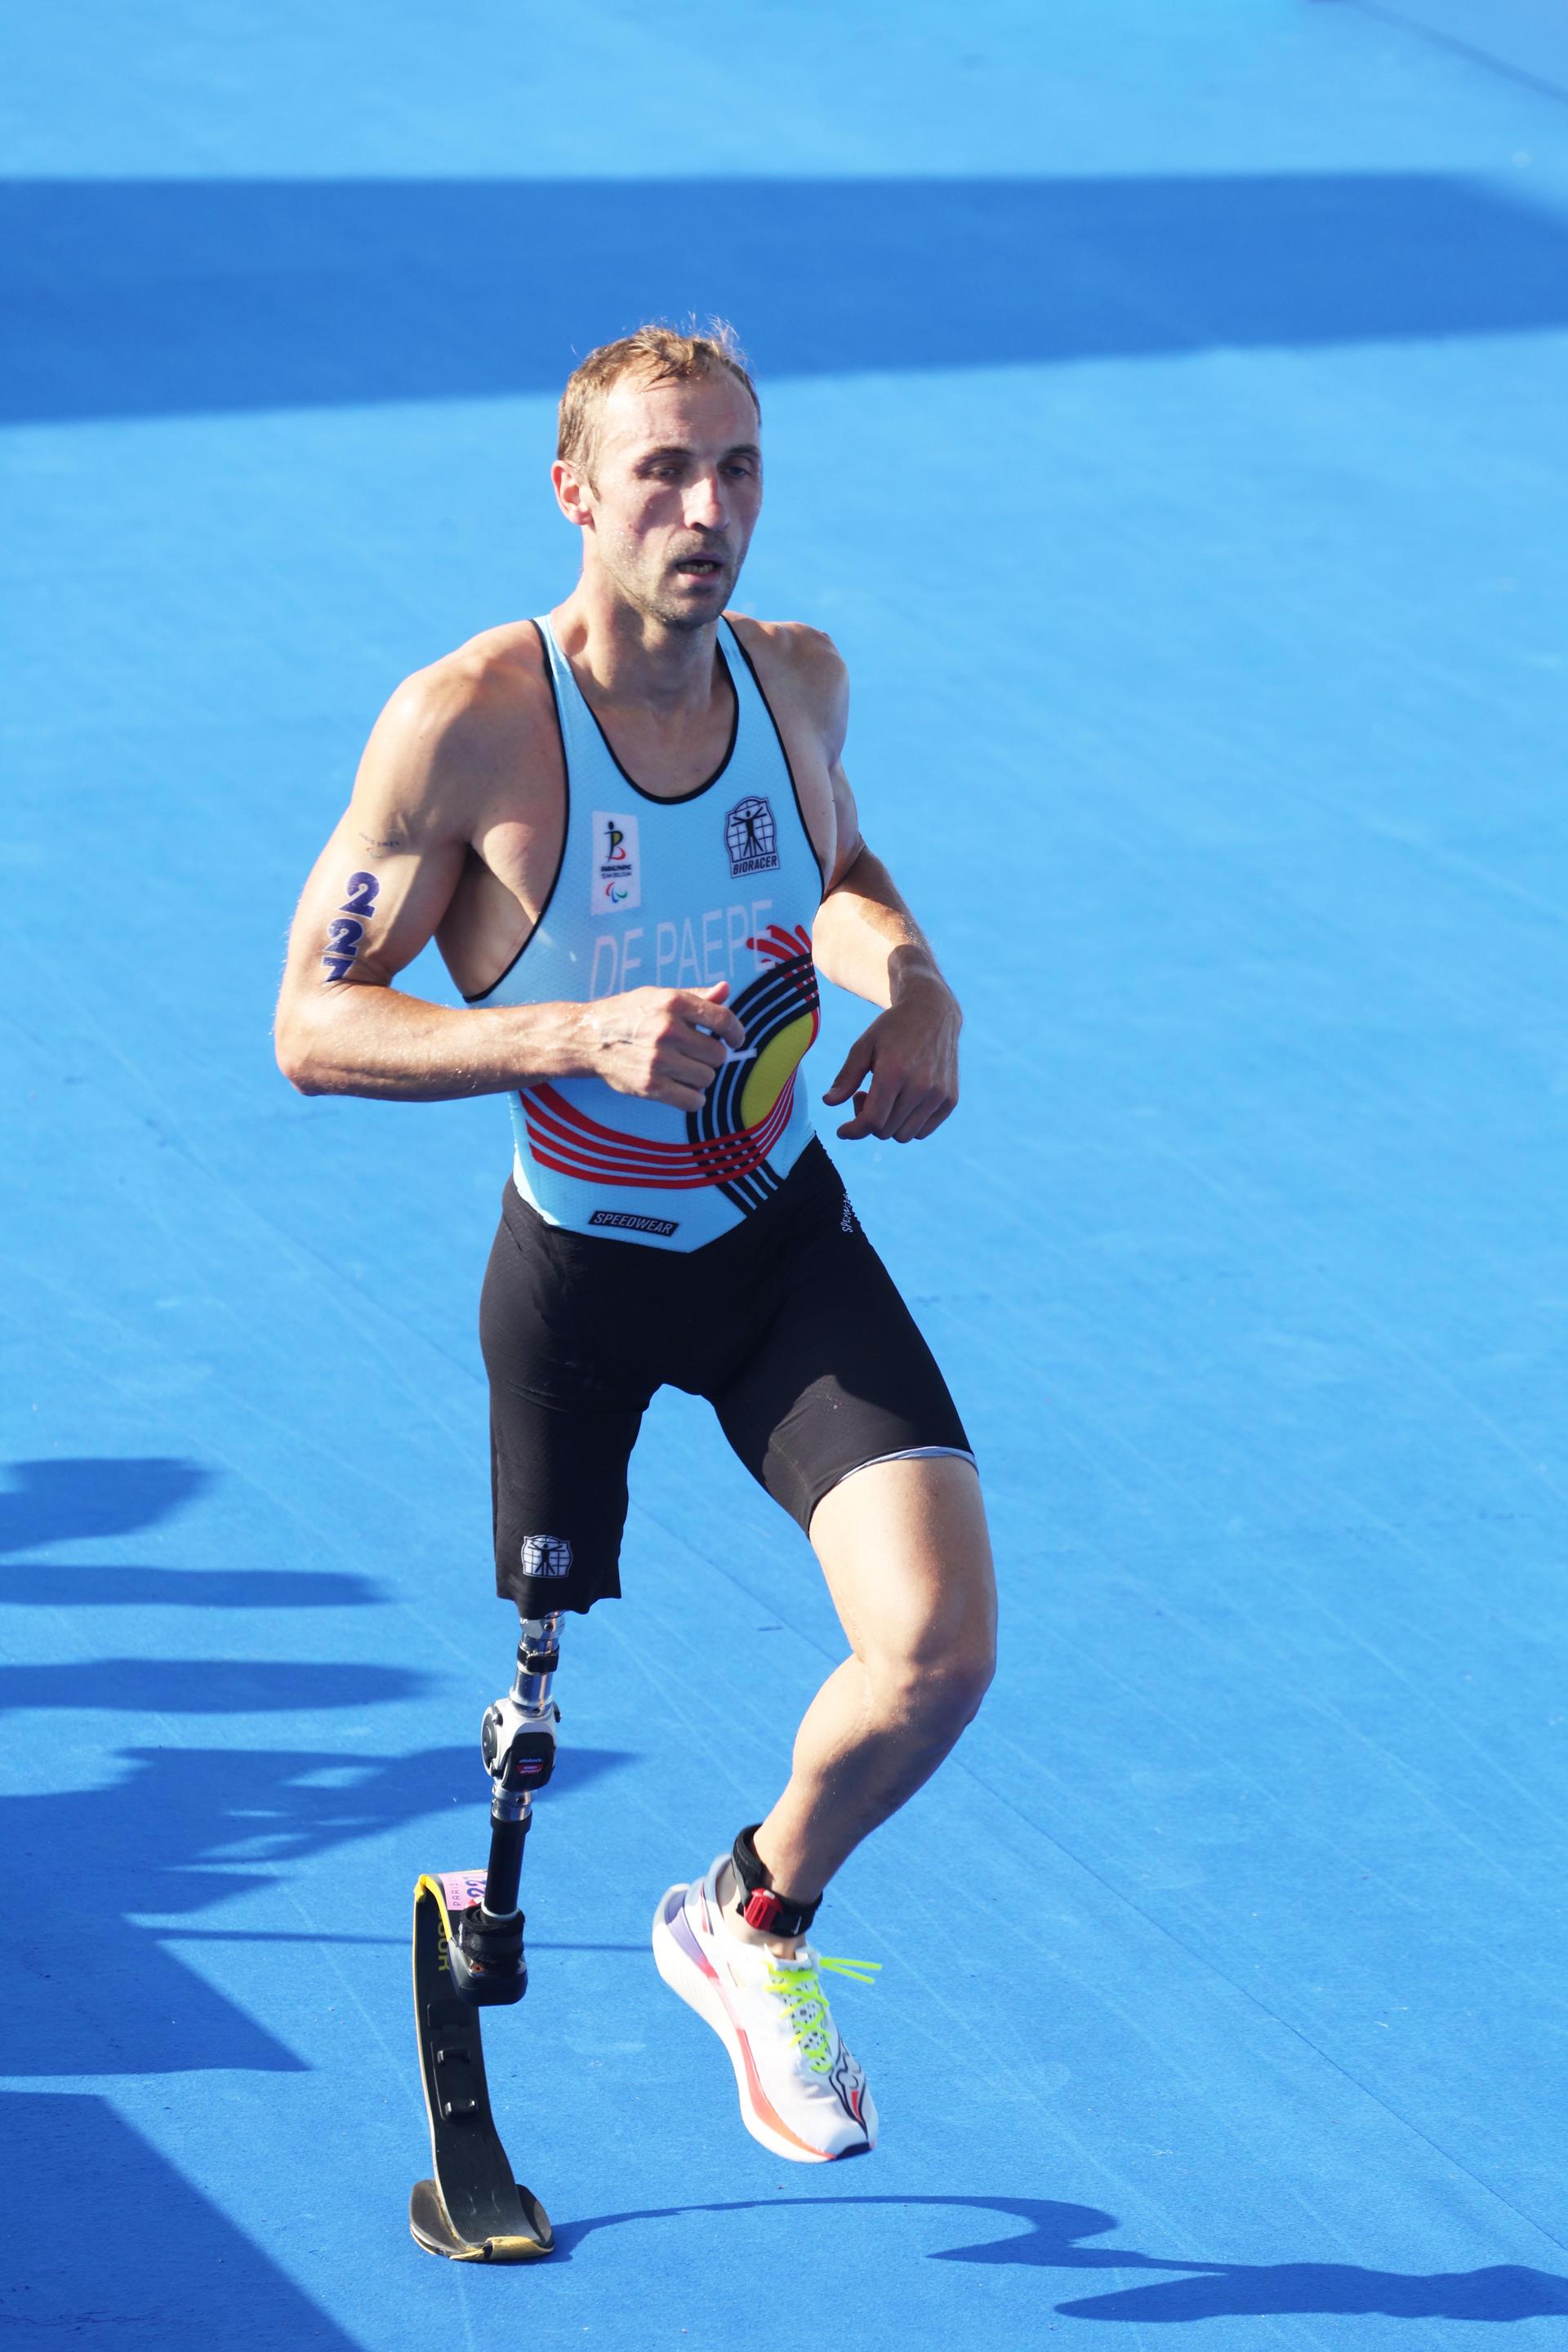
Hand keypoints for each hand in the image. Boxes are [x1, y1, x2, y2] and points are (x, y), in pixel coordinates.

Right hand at [583, 981, 746, 1110]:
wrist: (588, 1037)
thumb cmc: (628, 1014)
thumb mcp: (659, 996)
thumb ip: (695, 996)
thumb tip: (725, 989)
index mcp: (673, 1003)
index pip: (723, 1019)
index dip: (736, 1032)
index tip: (735, 1040)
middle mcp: (667, 1029)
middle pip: (718, 1054)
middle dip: (711, 1056)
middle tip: (695, 1054)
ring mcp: (658, 1059)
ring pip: (707, 1078)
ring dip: (701, 1077)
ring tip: (683, 1069)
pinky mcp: (650, 1085)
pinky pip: (693, 1101)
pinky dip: (694, 1099)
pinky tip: (685, 1089)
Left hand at [821, 981, 959, 1141]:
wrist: (933, 1012)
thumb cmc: (892, 1029)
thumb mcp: (863, 1046)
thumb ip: (846, 1077)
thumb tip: (828, 1103)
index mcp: (895, 1071)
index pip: (872, 1121)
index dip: (853, 1131)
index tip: (842, 1131)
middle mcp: (920, 1086)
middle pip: (885, 1131)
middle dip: (868, 1121)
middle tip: (864, 1094)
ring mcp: (938, 1094)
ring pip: (904, 1136)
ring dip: (888, 1125)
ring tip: (885, 1098)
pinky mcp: (950, 1099)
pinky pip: (922, 1132)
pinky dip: (908, 1125)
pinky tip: (902, 1102)